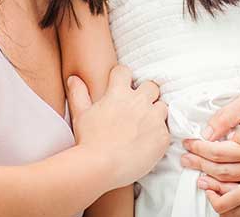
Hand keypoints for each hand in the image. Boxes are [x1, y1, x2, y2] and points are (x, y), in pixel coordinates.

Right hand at [67, 65, 169, 188]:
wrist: (102, 167)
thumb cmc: (88, 141)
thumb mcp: (80, 115)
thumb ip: (78, 93)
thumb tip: (73, 78)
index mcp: (119, 93)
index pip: (124, 72)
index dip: (121, 78)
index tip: (120, 87)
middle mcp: (139, 101)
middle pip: (151, 87)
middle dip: (145, 94)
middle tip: (137, 109)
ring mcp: (153, 118)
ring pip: (162, 107)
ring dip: (155, 113)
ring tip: (144, 127)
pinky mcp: (162, 136)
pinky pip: (166, 129)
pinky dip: (158, 134)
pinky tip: (147, 143)